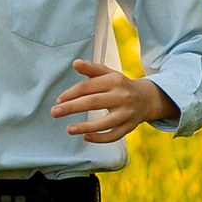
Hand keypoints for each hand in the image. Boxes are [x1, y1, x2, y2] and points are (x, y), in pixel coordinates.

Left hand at [51, 60, 177, 142]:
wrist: (147, 98)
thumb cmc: (120, 85)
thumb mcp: (108, 74)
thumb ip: (91, 69)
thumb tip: (75, 63)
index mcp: (114, 80)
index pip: (88, 87)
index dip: (71, 93)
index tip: (58, 100)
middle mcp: (121, 96)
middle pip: (93, 102)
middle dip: (71, 107)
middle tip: (54, 112)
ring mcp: (126, 113)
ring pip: (104, 122)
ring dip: (85, 126)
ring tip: (68, 129)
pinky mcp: (129, 127)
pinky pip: (114, 135)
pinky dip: (99, 138)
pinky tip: (85, 137)